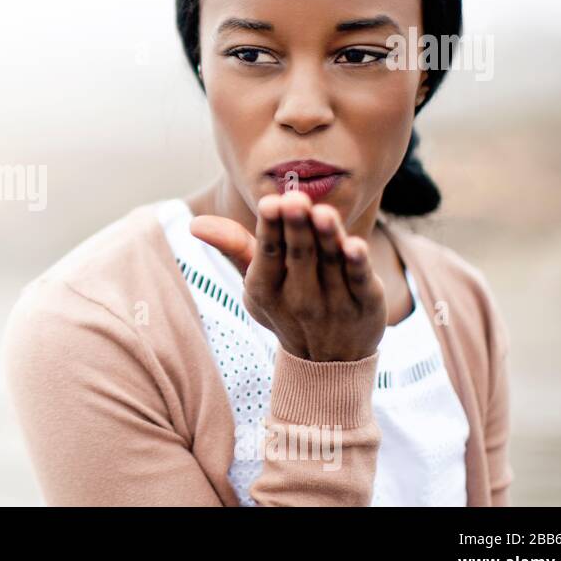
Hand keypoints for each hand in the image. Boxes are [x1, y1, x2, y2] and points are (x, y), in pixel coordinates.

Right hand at [189, 191, 385, 361]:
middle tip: (294, 200)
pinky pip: (360, 282)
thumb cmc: (286, 305)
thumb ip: (234, 247)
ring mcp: (334, 303)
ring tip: (323, 212)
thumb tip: (194, 223)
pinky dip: (358, 265)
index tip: (270, 203)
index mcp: (267, 288)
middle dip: (296, 227)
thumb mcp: (257, 282)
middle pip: (299, 256)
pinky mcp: (366, 305)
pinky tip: (356, 245)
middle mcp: (300, 297)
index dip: (269, 229)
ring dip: (328, 238)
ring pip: (332, 263)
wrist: (329, 360)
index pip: (268, 255)